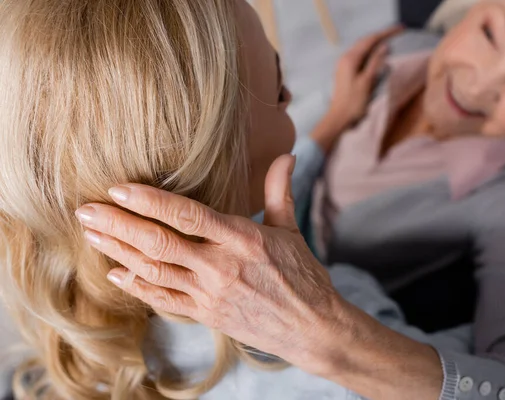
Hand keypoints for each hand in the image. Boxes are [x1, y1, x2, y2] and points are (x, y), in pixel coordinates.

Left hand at [75, 155, 343, 371]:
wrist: (312, 328)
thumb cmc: (303, 276)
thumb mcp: (291, 229)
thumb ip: (280, 190)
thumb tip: (286, 155)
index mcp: (242, 239)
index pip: (187, 215)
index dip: (149, 201)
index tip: (117, 189)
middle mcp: (221, 266)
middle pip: (158, 243)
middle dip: (118, 225)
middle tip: (84, 211)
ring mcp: (210, 294)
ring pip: (154, 271)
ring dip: (118, 252)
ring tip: (91, 235)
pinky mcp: (206, 314)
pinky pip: (164, 299)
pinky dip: (137, 287)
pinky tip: (115, 274)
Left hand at [328, 25, 403, 127]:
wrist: (338, 119)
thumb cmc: (353, 103)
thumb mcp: (367, 82)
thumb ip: (375, 63)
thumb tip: (384, 47)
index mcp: (350, 59)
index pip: (370, 40)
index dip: (385, 33)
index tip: (400, 29)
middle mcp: (345, 58)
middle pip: (365, 41)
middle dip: (380, 36)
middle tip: (397, 32)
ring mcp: (343, 65)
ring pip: (361, 48)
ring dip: (375, 44)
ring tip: (389, 40)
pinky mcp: (344, 72)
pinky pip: (358, 56)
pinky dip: (369, 52)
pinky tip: (376, 54)